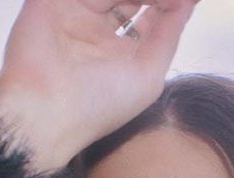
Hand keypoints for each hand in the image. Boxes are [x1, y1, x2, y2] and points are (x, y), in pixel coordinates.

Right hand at [0, 0, 198, 172]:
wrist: (45, 111)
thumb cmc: (98, 106)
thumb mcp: (149, 75)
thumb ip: (169, 34)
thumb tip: (188, 2)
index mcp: (120, 52)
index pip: (151, 15)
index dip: (171, 5)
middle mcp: (98, 32)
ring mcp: (75, 14)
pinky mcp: (52, 2)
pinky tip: (120, 2)